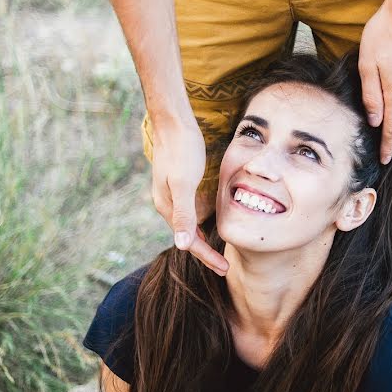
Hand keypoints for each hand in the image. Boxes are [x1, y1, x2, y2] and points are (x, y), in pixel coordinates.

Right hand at [149, 117, 227, 275]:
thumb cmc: (180, 149)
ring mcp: (171, 194)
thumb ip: (183, 214)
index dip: (207, 256)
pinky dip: (201, 221)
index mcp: (166, 207)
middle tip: (224, 268)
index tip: (224, 269)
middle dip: (205, 253)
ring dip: (203, 239)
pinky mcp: (179, 183)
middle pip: (188, 236)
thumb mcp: (184, 182)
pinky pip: (191, 210)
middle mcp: (166, 204)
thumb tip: (182, 246)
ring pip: (189, 224)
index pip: (189, 241)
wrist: (173, 122)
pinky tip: (211, 222)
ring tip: (219, 252)